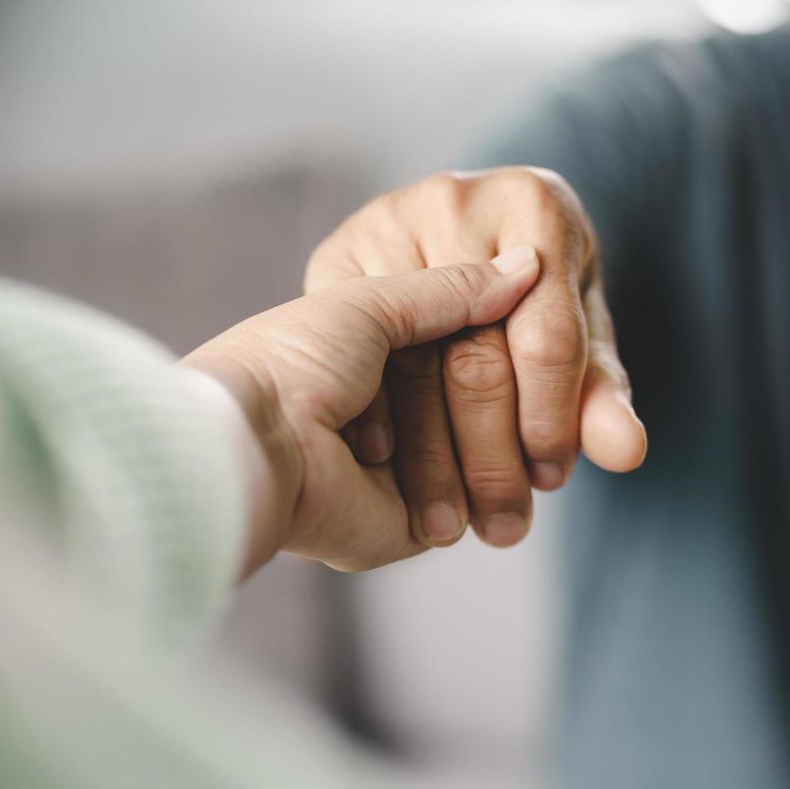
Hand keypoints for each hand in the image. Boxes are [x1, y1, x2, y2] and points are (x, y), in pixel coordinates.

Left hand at [181, 248, 541, 575]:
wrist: (262, 445)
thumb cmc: (296, 362)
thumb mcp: (373, 300)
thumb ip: (451, 288)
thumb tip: (528, 266)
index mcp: (368, 354)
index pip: (462, 340)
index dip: (495, 330)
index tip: (526, 318)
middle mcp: (388, 412)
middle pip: (479, 398)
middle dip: (498, 395)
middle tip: (519, 377)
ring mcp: (404, 470)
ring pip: (487, 453)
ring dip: (492, 446)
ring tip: (483, 433)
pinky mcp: (413, 521)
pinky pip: (476, 506)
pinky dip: (490, 489)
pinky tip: (504, 471)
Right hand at [304, 167, 645, 548]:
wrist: (466, 228)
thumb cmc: (537, 291)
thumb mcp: (578, 333)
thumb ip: (599, 391)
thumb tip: (626, 454)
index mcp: (536, 205)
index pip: (547, 338)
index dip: (551, 421)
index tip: (549, 482)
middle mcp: (456, 201)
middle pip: (474, 356)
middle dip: (490, 455)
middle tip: (502, 527)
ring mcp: (387, 223)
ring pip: (408, 366)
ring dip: (431, 459)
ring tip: (452, 525)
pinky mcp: (335, 253)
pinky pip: (354, 358)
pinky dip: (375, 427)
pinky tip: (392, 481)